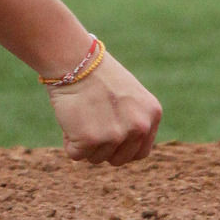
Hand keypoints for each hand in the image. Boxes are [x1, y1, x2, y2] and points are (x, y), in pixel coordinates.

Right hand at [47, 51, 161, 165]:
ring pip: (96, 158)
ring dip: (84, 143)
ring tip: (80, 116)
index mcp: (151, 115)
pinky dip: (69, 141)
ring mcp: (115, 135)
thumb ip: (132, 120)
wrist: (75, 60)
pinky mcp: (91, 139)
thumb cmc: (96, 74)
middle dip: (102, 148)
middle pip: (118, 159)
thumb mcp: (129, 96)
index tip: (107, 137)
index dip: (120, 147)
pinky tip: (70, 120)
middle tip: (89, 124)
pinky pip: (76, 154)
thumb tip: (123, 144)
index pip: (140, 152)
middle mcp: (138, 127)